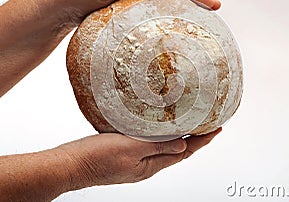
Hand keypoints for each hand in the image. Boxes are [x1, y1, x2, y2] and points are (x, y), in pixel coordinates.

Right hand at [58, 128, 221, 188]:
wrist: (70, 165)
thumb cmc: (97, 158)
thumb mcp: (131, 149)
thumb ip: (158, 147)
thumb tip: (184, 145)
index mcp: (151, 166)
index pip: (185, 152)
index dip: (203, 140)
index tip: (218, 128)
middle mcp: (147, 165)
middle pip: (178, 151)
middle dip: (195, 138)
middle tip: (208, 123)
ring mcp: (136, 160)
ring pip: (165, 147)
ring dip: (179, 136)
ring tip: (190, 123)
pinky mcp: (125, 154)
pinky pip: (150, 144)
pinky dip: (161, 135)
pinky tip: (159, 127)